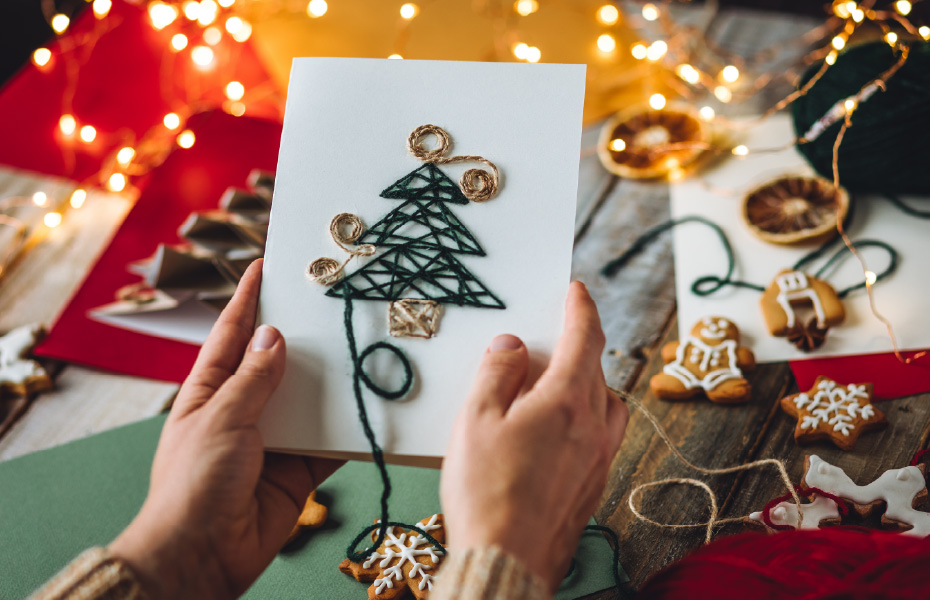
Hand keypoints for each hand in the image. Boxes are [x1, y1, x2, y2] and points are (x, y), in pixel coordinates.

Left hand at [110, 259, 341, 598]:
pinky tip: (373, 408)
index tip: (265, 265)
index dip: (247, 298)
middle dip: (304, 335)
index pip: (232, 333)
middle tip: (334, 304)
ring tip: (364, 348)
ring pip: (310, 399)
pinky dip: (350, 428)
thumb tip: (275, 335)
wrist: (204, 555)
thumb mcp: (221, 419)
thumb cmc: (194, 484)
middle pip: (279, 361)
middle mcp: (245, 408)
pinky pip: (330, 441)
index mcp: (211, 390)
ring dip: (333, 382)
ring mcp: (274, 438)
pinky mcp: (300, 468)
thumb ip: (253, 379)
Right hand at [440, 281, 627, 591]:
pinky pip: (601, 437)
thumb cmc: (487, 493)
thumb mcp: (475, 420)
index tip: (577, 290)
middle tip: (549, 343)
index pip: (584, 338)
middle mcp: (593, 427)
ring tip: (553, 389)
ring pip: (607, 405)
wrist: (507, 561)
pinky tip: (556, 434)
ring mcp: (599, 459)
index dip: (581, 308)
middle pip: (597, 370)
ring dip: (588, 386)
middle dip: (578, 347)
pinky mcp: (594, 486)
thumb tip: (512, 346)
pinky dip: (586, 420)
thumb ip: (496, 373)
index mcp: (565, 402)